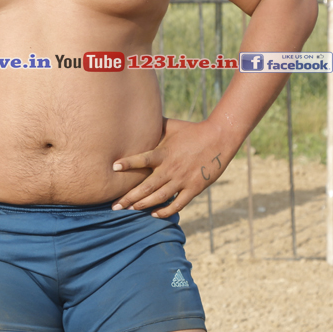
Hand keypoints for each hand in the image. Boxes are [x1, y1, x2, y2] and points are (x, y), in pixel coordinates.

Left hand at [110, 118, 234, 217]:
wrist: (219, 138)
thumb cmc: (192, 130)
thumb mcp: (171, 126)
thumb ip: (154, 126)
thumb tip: (138, 117)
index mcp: (164, 153)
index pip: (142, 159)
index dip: (128, 163)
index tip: (114, 167)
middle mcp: (171, 168)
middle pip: (146, 186)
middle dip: (129, 197)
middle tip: (115, 206)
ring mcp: (182, 180)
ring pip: (159, 197)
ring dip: (143, 205)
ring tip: (130, 209)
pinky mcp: (194, 188)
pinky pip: (178, 204)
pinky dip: (165, 211)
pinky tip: (154, 214)